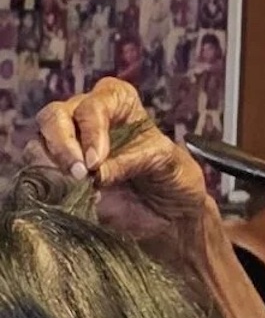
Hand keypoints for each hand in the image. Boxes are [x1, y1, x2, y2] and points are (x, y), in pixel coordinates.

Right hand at [29, 77, 207, 247]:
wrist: (170, 215)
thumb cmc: (174, 178)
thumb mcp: (167, 164)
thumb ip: (133, 161)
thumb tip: (95, 172)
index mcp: (119, 103)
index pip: (95, 102)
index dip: (91, 128)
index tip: (97, 159)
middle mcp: (88, 118)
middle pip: (55, 116)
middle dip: (62, 144)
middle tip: (80, 173)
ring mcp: (69, 146)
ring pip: (38, 143)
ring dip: (51, 166)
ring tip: (76, 188)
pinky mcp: (59, 176)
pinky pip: (37, 174)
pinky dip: (47, 185)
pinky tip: (69, 198)